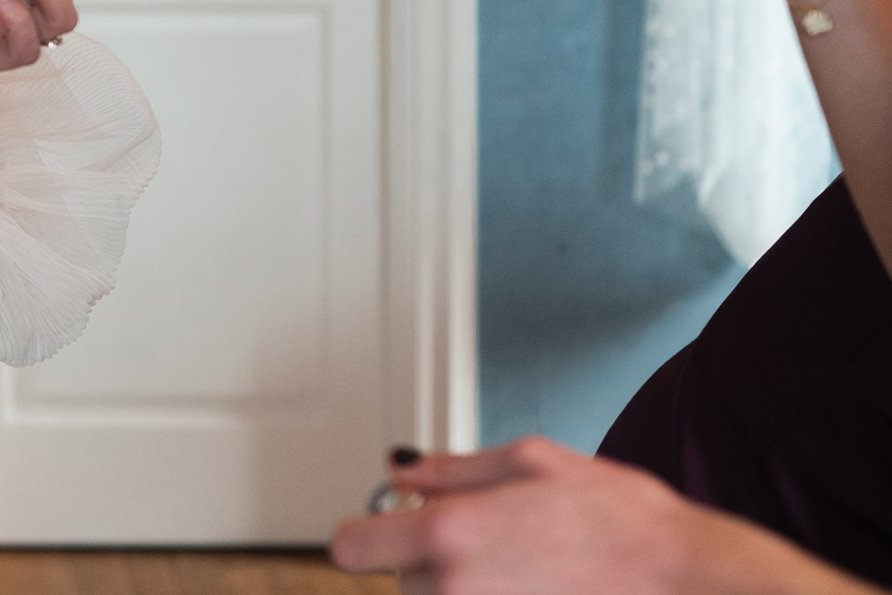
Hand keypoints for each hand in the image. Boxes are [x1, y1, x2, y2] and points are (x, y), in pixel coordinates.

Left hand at [331, 440, 858, 594]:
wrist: (694, 585)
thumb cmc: (627, 524)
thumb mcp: (536, 463)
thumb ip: (454, 469)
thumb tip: (403, 474)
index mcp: (450, 535)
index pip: (351, 548)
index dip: (368, 536)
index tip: (388, 531)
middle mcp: (455, 591)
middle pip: (401, 582)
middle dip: (432, 563)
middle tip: (498, 547)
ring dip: (465, 590)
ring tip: (531, 574)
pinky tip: (543, 591)